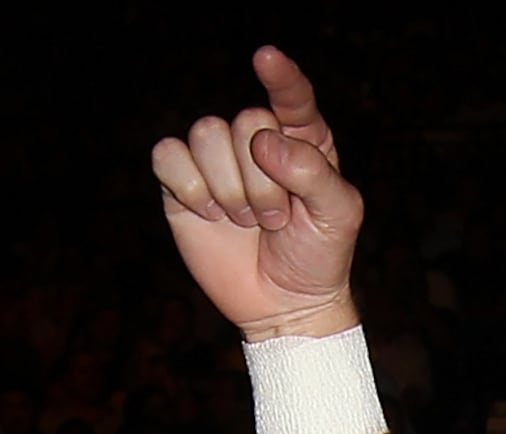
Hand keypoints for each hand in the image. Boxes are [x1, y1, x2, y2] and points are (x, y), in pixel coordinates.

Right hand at [150, 47, 364, 342]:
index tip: (265, 58)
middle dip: (261, 179)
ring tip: (248, 221)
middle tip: (276, 217)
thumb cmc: (318, 255)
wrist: (284, 304)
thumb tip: (265, 143)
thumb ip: (313, 173)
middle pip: (243, 121)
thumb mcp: (338, 216)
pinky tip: (210, 214)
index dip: (279, 76)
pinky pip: (167, 155)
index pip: (290, 96)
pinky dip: (189, 187)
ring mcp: (218, 160)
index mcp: (302, 139)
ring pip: (205, 134)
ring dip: (229, 187)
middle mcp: (257, 141)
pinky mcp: (183, 183)